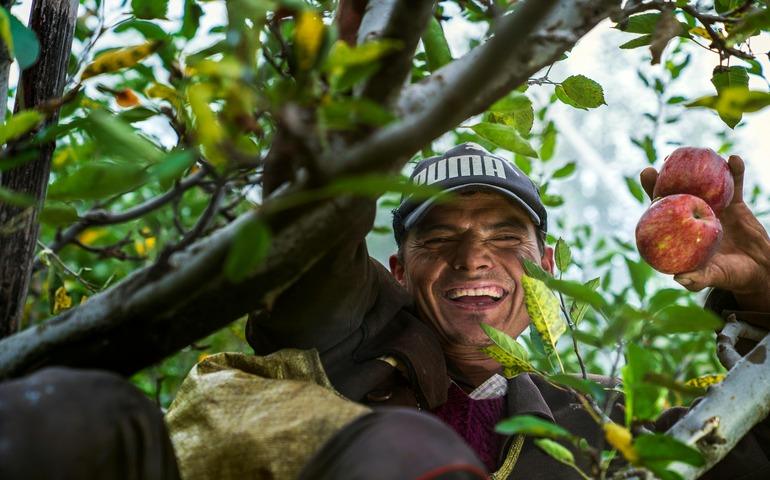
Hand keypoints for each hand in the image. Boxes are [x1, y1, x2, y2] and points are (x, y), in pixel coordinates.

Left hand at [640, 155, 769, 311]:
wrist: (758, 270)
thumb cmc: (730, 276)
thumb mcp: (713, 277)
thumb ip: (697, 279)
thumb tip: (680, 278)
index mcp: (681, 231)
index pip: (662, 209)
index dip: (652, 191)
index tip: (646, 174)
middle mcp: (693, 215)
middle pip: (678, 190)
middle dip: (669, 174)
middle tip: (664, 160)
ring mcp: (714, 207)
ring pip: (705, 183)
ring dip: (702, 167)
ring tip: (699, 151)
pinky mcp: (736, 205)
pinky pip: (735, 185)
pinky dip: (735, 172)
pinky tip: (734, 160)